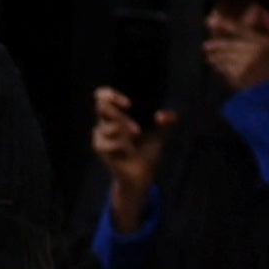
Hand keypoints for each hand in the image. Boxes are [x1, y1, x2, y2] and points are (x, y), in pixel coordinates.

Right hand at [98, 86, 164, 225]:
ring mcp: (101, 137)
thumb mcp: (162, 132)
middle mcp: (106, 123)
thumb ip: (168, 121)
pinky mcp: (100, 149)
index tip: (129, 104)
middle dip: (117, 112)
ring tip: (136, 134)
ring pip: (103, 126)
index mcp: (118, 114)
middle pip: (100, 107)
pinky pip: (104, 143)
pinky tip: (126, 149)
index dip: (111, 95)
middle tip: (132, 119)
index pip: (103, 96)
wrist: (142, 173)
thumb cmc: (148, 150)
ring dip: (121, 127)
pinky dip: (117, 144)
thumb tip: (162, 115)